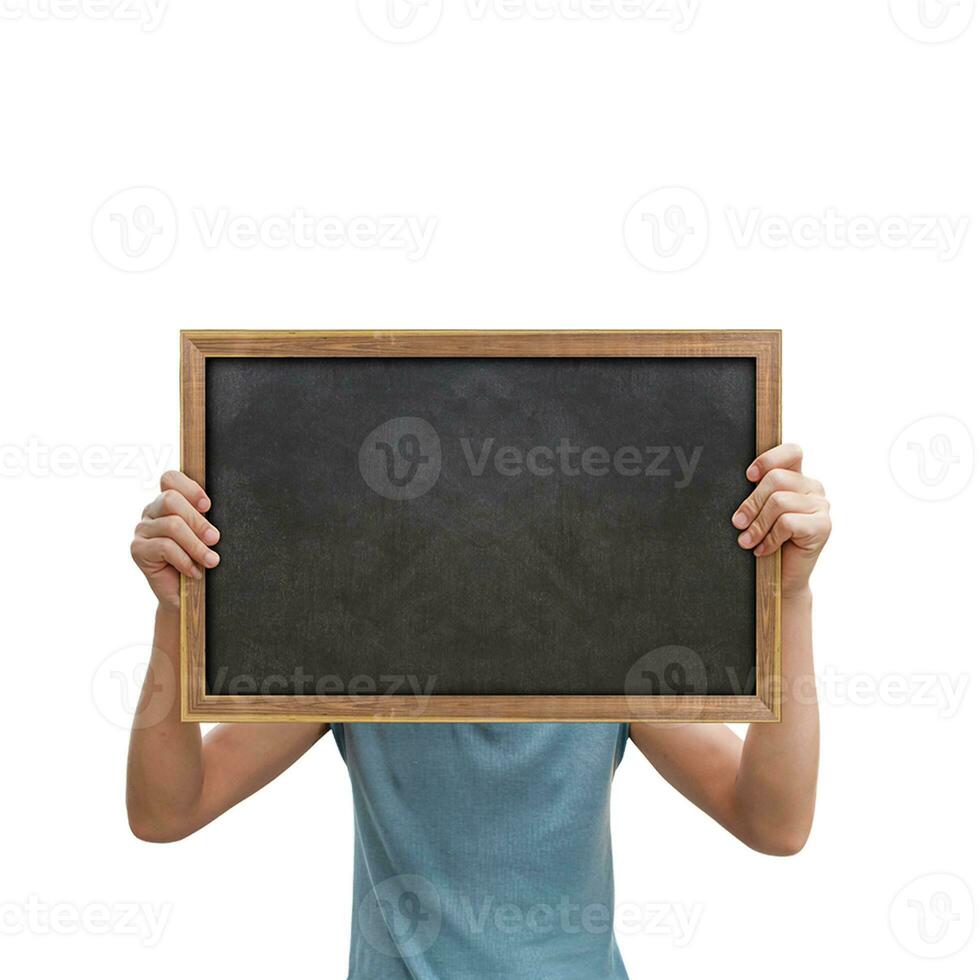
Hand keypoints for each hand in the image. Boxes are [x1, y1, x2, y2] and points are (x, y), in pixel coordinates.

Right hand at [130, 471, 220, 609]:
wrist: (184, 596)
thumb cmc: (198, 561)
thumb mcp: (204, 536)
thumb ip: (203, 518)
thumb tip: (210, 509)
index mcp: (167, 502)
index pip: (170, 479)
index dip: (190, 488)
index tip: (208, 506)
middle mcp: (151, 512)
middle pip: (171, 500)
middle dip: (198, 521)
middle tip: (215, 539)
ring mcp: (142, 530)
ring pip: (172, 525)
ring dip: (196, 545)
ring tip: (212, 561)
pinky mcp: (137, 549)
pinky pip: (164, 547)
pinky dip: (185, 560)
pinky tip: (194, 572)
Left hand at [731, 444, 830, 598]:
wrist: (780, 581)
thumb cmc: (765, 542)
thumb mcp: (758, 513)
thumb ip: (757, 493)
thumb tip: (742, 478)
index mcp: (797, 479)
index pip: (792, 452)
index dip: (768, 459)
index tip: (748, 476)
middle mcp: (813, 488)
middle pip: (776, 479)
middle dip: (751, 503)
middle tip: (738, 523)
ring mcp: (821, 507)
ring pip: (779, 501)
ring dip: (758, 525)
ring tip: (747, 541)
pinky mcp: (823, 526)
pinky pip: (787, 522)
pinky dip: (770, 538)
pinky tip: (764, 550)